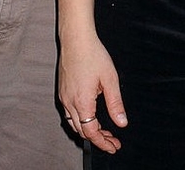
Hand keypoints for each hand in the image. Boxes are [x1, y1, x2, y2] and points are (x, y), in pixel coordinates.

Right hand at [59, 34, 126, 153]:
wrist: (76, 38)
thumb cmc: (93, 54)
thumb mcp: (110, 79)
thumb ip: (115, 103)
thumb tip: (121, 123)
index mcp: (82, 101)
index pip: (91, 132)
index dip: (103, 142)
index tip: (113, 147)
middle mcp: (69, 102)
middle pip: (82, 131)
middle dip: (98, 139)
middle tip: (112, 140)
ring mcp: (64, 96)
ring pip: (74, 123)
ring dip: (88, 130)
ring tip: (103, 131)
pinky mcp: (62, 90)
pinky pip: (69, 113)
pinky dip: (80, 120)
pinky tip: (91, 115)